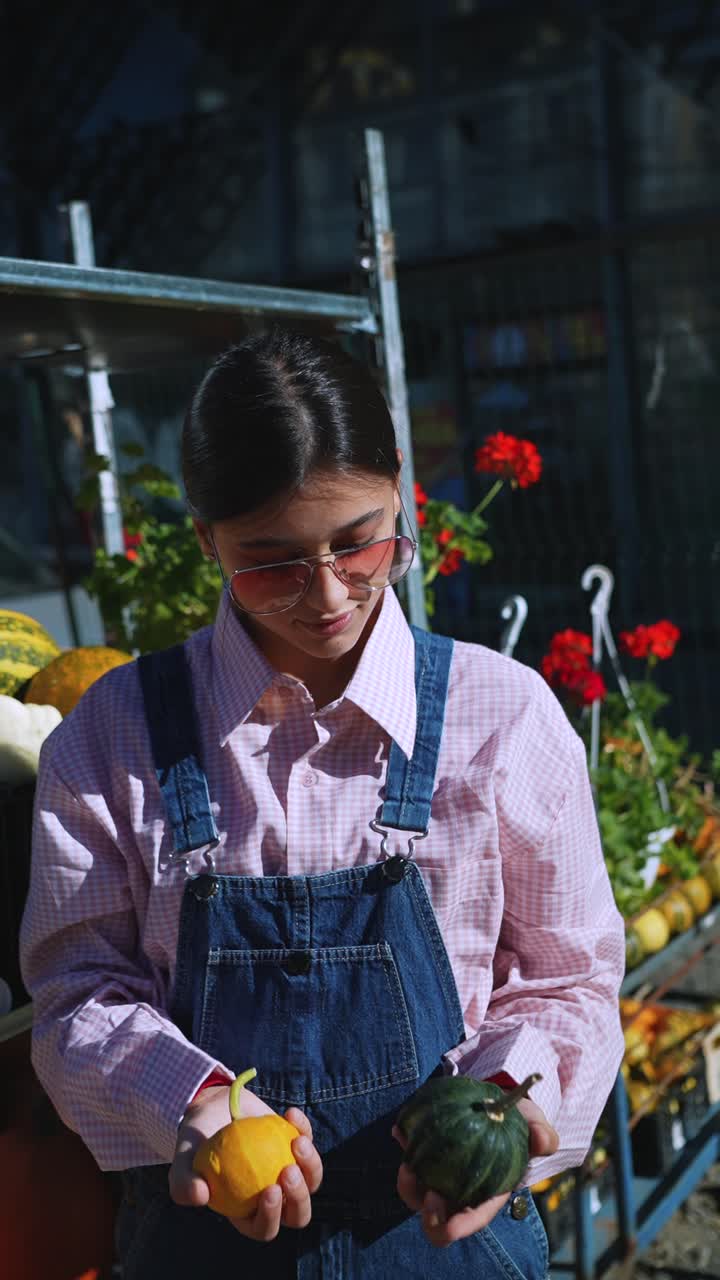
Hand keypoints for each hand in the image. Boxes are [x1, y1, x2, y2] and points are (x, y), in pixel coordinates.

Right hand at [170, 1084, 323, 1240]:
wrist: (211, 1109)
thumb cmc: (196, 1142)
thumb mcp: (182, 1162)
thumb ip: (183, 1182)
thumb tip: (201, 1196)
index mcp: (246, 1213)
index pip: (264, 1228)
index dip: (271, 1217)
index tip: (269, 1190)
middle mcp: (271, 1198)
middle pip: (297, 1213)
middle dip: (300, 1198)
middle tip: (288, 1171)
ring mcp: (287, 1171)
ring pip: (311, 1180)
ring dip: (311, 1165)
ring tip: (297, 1142)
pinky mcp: (296, 1146)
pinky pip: (308, 1142)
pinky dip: (303, 1128)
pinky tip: (289, 1113)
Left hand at [392, 1095, 558, 1246]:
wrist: (493, 1098)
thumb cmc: (516, 1118)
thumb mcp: (532, 1123)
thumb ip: (542, 1133)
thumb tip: (545, 1140)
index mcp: (486, 1193)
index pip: (473, 1219)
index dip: (460, 1228)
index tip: (449, 1227)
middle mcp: (460, 1189)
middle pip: (438, 1216)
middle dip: (429, 1215)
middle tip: (430, 1194)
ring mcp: (439, 1172)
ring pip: (416, 1192)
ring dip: (408, 1184)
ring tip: (407, 1164)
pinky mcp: (424, 1151)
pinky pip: (408, 1154)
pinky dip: (404, 1144)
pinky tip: (400, 1132)